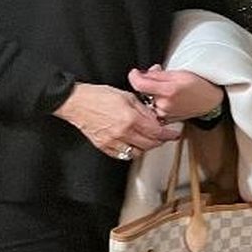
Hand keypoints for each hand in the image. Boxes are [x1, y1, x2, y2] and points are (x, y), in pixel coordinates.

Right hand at [54, 81, 180, 157]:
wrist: (77, 102)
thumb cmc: (99, 96)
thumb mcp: (128, 97)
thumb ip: (143, 110)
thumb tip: (155, 118)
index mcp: (130, 118)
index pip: (156, 132)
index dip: (168, 134)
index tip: (174, 134)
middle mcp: (122, 132)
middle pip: (149, 144)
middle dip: (160, 141)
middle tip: (164, 136)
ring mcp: (112, 141)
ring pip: (137, 152)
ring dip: (146, 147)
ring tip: (149, 139)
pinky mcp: (103, 146)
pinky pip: (122, 155)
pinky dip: (131, 151)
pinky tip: (134, 144)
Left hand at [128, 65, 224, 121]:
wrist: (210, 101)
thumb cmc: (199, 86)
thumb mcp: (180, 73)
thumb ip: (158, 74)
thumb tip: (142, 74)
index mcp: (168, 91)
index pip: (140, 84)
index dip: (135, 76)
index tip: (135, 73)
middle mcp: (164, 105)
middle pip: (144, 92)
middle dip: (148, 84)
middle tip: (160, 79)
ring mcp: (164, 114)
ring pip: (148, 101)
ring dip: (152, 94)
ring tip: (167, 90)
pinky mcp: (165, 120)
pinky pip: (153, 109)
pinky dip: (156, 103)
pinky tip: (167, 99)